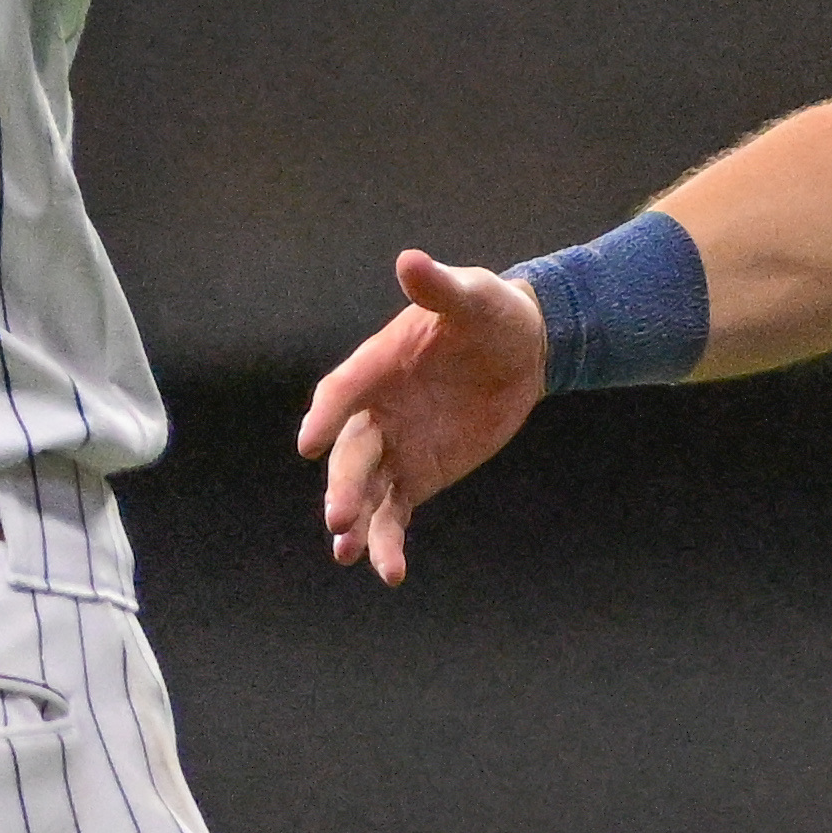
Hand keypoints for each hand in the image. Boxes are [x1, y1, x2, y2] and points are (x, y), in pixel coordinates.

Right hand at [296, 251, 550, 582]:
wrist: (523, 348)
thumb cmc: (489, 313)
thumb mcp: (471, 296)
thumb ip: (439, 288)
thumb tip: (411, 261)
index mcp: (378, 365)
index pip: (342, 391)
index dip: (326, 414)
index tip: (308, 441)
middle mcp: (376, 410)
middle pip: (348, 452)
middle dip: (341, 484)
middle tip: (338, 516)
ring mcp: (395, 447)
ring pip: (366, 490)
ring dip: (356, 521)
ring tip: (348, 551)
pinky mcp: (418, 475)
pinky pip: (396, 513)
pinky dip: (389, 541)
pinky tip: (389, 571)